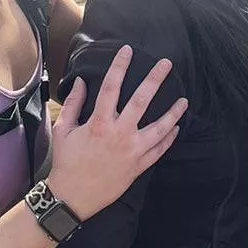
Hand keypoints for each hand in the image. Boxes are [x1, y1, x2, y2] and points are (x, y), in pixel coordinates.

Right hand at [48, 48, 186, 220]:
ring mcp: (132, 151)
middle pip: (142, 100)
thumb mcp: (64, 130)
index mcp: (99, 123)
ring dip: (173, 113)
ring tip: (184, 100)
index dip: (119, 66)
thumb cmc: (67, 162)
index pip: (111, 87)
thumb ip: (73, 104)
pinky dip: (169, 138)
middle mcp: (119, 134)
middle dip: (155, 79)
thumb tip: (81, 82)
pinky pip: (159, 150)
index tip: (128, 50)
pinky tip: (176, 127)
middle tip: (167, 64)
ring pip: (159, 128)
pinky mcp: (138, 166)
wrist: (73, 197)